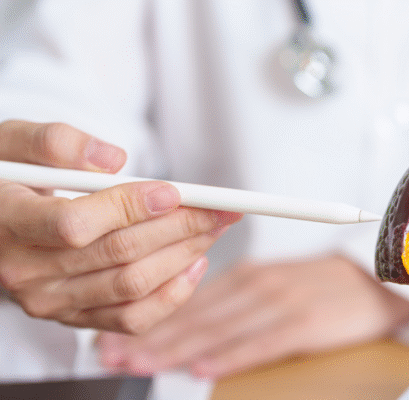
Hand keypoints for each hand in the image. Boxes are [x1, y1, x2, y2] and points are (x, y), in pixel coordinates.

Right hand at [0, 120, 241, 332]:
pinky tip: (194, 264)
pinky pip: (131, 318)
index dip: (130, 208)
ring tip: (214, 228)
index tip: (175, 192)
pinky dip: (171, 295)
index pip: (75, 225)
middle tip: (219, 208)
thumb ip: (55, 142)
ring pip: (133, 286)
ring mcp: (51, 301)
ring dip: (184, 255)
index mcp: (8, 222)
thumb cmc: (8, 176)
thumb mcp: (14, 142)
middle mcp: (26, 271)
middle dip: (180, 227)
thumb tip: (113, 160)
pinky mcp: (74, 317)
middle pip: (119, 255)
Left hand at [97, 255, 408, 377]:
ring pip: (218, 328)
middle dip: (151, 337)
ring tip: (140, 366)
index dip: (151, 319)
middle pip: (196, 315)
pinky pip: (261, 342)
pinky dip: (229, 355)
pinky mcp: (304, 321)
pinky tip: (203, 368)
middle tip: (113, 356)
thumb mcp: (275, 281)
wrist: (375, 278)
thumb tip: (192, 321)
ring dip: (176, 348)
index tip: (117, 336)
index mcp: (248, 273)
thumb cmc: (320, 285)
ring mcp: (280, 302)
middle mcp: (257, 284)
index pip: (190, 300)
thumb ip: (235, 298)